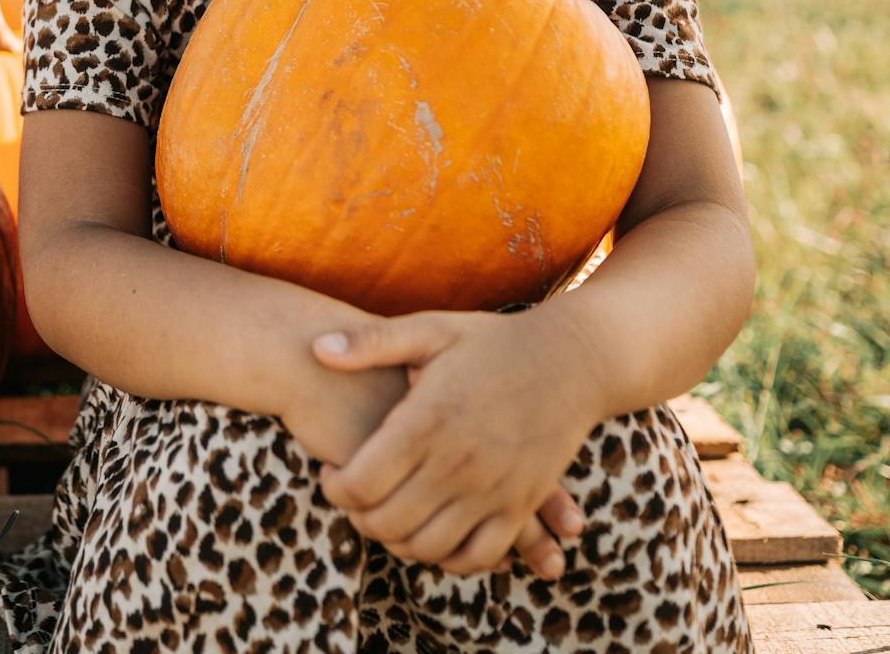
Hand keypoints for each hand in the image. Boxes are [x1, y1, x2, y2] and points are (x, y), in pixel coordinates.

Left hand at [311, 306, 602, 580]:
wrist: (573, 361)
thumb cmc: (493, 342)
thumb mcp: (430, 331)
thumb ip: (371, 342)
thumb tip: (316, 349)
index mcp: (426, 422)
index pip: (359, 484)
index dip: (333, 489)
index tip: (332, 475)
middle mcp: (457, 464)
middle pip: (387, 523)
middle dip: (358, 518)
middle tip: (354, 499)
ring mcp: (493, 490)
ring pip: (428, 547)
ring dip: (398, 542)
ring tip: (389, 514)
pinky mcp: (521, 505)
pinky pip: (479, 556)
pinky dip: (449, 558)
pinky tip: (433, 535)